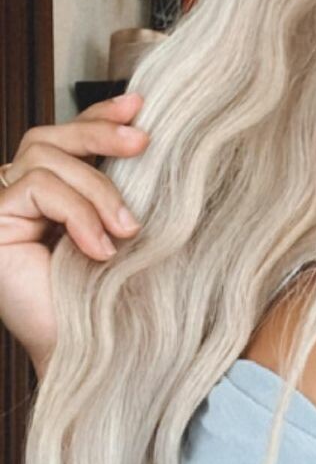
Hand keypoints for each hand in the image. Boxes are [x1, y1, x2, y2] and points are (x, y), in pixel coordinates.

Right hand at [0, 91, 149, 378]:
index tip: (141, 106)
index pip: (68, 138)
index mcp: (55, 197)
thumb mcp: (132, 231)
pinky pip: (36, 188)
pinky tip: (100, 248)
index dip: (99, 114)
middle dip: (99, 131)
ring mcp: (3, 213)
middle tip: (144, 143)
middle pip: (49, 137)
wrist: (103, 358)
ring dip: (95, 187)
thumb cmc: (122, 302)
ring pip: (43, 156)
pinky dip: (77, 212)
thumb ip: (130, 189)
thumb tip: (153, 135)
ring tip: (127, 230)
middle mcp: (21, 200)